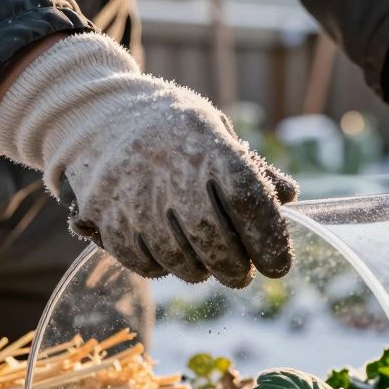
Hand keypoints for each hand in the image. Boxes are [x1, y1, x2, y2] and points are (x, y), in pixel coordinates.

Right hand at [0, 33, 296, 287]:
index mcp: (207, 145)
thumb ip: (251, 168)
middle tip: (241, 274)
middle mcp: (170, 170)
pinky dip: (160, 267)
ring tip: (204, 262)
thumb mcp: (216, 132)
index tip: (279, 266)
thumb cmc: (173, 129)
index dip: (269, 240)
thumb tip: (290, 196)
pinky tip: (168, 254)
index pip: (248, 200)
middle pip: (213, 239)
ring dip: (198, 270)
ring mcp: (133, 195)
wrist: (99, 113)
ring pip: (177, 258)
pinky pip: (141, 263)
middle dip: (234, 267)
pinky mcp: (103, 216)